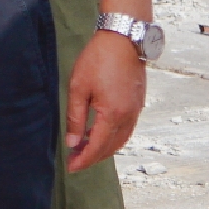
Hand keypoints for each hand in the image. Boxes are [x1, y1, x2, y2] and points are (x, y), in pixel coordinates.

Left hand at [65, 30, 147, 172]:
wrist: (124, 40)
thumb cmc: (97, 60)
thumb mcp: (78, 87)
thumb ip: (75, 117)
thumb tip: (72, 142)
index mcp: (113, 115)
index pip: (97, 147)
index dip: (84, 159)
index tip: (71, 168)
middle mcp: (128, 117)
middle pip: (111, 147)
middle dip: (93, 157)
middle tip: (75, 161)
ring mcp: (136, 111)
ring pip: (121, 140)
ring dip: (104, 149)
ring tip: (85, 151)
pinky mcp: (137, 104)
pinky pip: (126, 130)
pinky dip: (114, 138)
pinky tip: (101, 135)